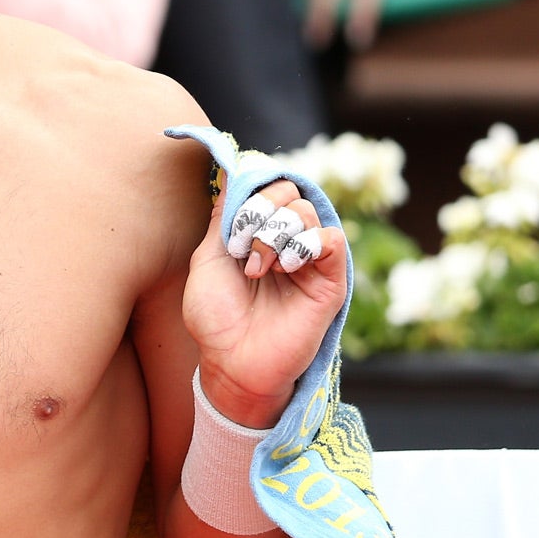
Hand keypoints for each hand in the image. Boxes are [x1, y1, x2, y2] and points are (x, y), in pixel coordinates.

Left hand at [182, 180, 347, 428]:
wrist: (232, 364)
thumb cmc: (215, 319)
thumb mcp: (207, 260)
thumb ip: (223, 218)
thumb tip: (231, 174)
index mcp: (257, 233)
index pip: (266, 187)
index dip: (249, 197)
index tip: (232, 233)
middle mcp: (285, 241)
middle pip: (289, 191)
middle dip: (260, 213)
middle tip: (243, 251)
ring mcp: (309, 259)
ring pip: (306, 211)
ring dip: (275, 235)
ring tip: (260, 269)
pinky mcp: (330, 279)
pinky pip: (331, 238)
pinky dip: (306, 244)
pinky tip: (286, 268)